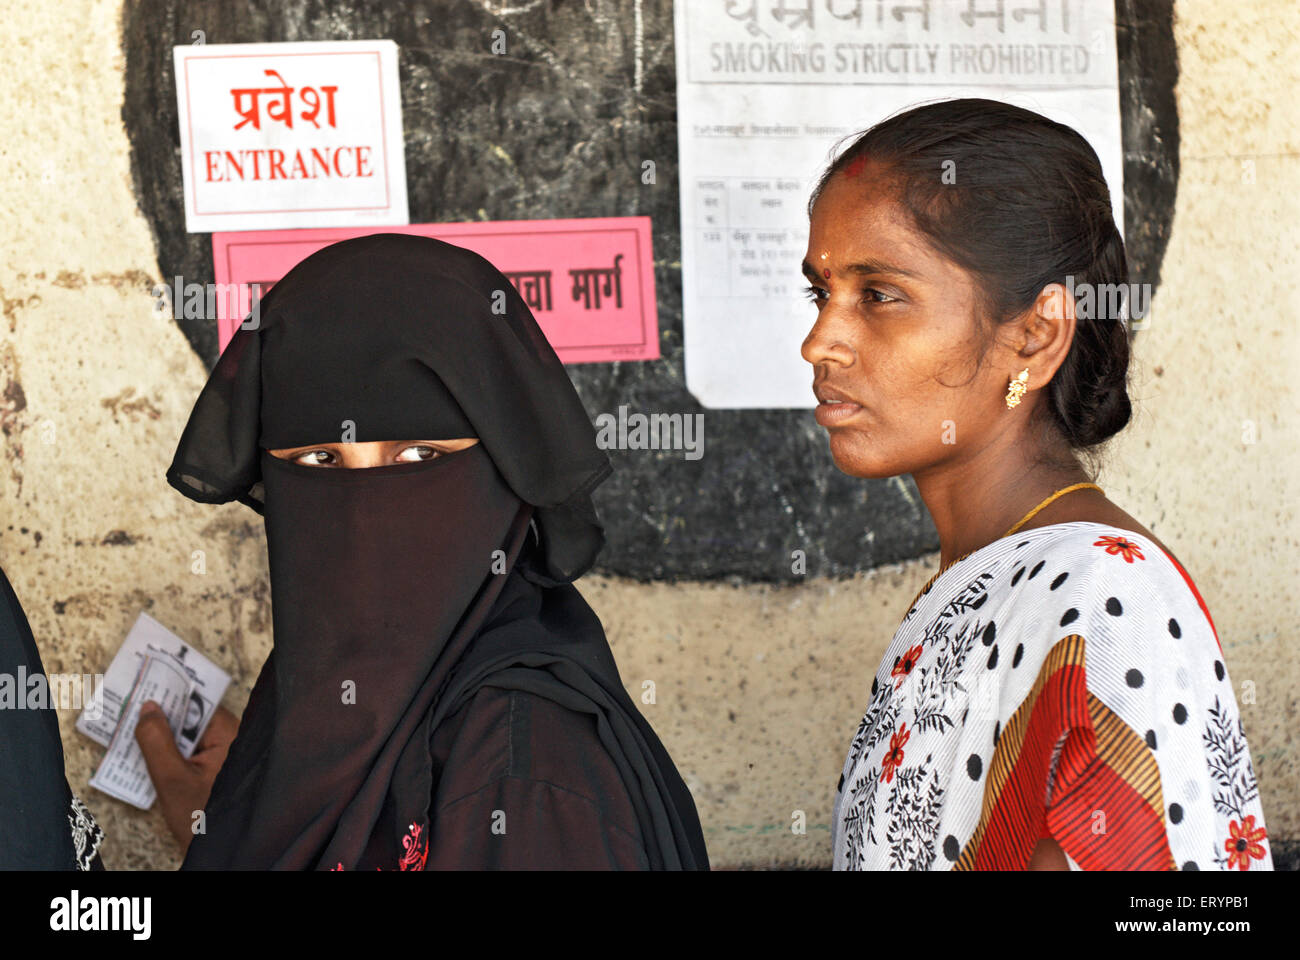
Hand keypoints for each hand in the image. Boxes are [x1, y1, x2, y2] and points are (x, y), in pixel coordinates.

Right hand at [133, 700, 238, 854]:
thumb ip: (157, 742)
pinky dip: (174, 749)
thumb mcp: (172, 779)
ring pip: (192, 734)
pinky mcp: (219, 768)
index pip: (200, 704)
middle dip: (166, 714)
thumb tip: (148, 708)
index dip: (173, 695)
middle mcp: (235, 740)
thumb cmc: (201, 820)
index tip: (148, 685)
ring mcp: (228, 754)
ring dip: (166, 733)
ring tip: (134, 727)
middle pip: (195, 717)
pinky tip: (149, 751)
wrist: (217, 851)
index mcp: (232, 736)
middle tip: (133, 706)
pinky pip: (194, 749)